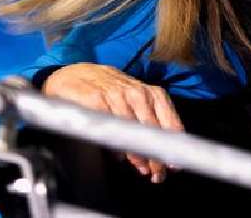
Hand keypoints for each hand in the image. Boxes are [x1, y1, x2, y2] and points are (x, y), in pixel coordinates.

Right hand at [43, 63, 183, 182]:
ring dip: (139, 153)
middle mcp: (137, 93)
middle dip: (157, 155)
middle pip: (152, 129)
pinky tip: (119, 156)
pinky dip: (114, 143)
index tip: (174, 165)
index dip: (173, 146)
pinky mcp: (95, 99)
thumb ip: (150, 124)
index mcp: (153, 94)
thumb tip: (160, 157)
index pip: (169, 122)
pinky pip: (108, 125)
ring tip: (143, 169)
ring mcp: (116, 94)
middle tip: (158, 175)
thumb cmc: (111, 92)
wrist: (77, 76)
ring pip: (132, 128)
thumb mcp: (136, 103)